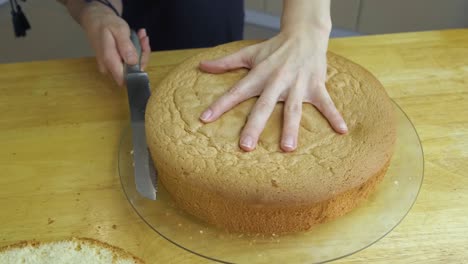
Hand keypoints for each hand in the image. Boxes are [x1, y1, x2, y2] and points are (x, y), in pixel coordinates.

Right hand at [80, 3, 150, 85]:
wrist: (95, 19)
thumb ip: (125, 46)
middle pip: (133, 72)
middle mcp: (109, 68)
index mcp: (109, 61)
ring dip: (141, 51)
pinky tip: (138, 38)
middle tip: (143, 38)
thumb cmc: (105, 23)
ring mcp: (112, 66)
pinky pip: (130, 62)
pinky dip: (136, 51)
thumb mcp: (118, 30)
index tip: (143, 50)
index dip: (139, 68)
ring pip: (133, 66)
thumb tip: (133, 62)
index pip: (126, 78)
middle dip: (142, 55)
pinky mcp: (115, 63)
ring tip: (141, 35)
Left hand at [199, 30, 347, 151]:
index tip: (205, 119)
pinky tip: (342, 131)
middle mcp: (277, 81)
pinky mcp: (316, 86)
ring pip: (293, 109)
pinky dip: (335, 116)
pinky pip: (327, 103)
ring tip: (287, 149)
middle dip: (255, 126)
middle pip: (264, 106)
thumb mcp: (249, 53)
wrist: (305, 34)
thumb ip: (225, 63)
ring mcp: (298, 85)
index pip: (236, 91)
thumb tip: (201, 66)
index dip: (220, 105)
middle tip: (246, 146)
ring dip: (291, 128)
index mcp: (259, 75)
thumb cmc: (274, 48)